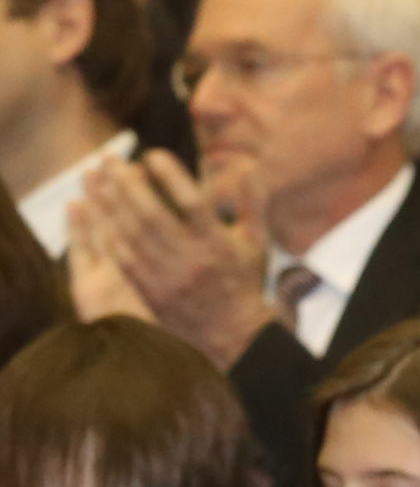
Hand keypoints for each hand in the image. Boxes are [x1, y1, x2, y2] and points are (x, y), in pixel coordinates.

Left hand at [71, 150, 266, 365]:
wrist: (234, 332)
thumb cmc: (244, 278)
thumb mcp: (256, 241)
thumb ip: (252, 203)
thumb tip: (248, 166)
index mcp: (218, 243)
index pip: (190, 201)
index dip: (169, 175)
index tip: (151, 154)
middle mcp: (191, 259)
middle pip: (151, 213)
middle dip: (127, 183)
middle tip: (110, 160)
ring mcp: (168, 276)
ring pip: (130, 233)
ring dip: (110, 202)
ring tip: (97, 179)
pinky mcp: (150, 290)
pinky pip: (122, 256)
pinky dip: (108, 232)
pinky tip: (98, 213)